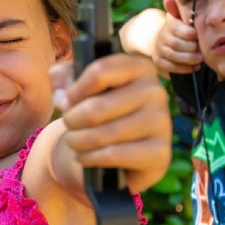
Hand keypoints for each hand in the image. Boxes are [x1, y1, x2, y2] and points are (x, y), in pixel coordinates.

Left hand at [51, 54, 171, 192]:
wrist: (120, 151)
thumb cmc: (99, 107)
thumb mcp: (79, 86)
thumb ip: (63, 78)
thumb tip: (62, 96)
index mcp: (139, 66)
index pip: (100, 71)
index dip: (74, 90)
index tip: (63, 102)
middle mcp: (156, 90)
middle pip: (96, 108)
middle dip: (71, 121)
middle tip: (68, 125)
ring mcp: (162, 122)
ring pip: (103, 134)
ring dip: (77, 141)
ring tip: (73, 141)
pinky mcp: (161, 153)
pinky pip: (113, 155)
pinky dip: (90, 158)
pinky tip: (85, 156)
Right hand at [152, 0, 202, 75]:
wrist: (162, 39)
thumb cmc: (180, 28)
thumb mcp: (180, 17)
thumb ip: (179, 9)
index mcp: (168, 24)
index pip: (177, 29)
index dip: (189, 33)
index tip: (198, 36)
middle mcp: (161, 36)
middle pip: (175, 43)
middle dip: (191, 48)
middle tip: (203, 50)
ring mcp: (159, 49)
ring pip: (173, 55)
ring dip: (188, 58)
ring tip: (200, 58)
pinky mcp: (159, 61)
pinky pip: (170, 66)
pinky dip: (183, 68)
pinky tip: (194, 67)